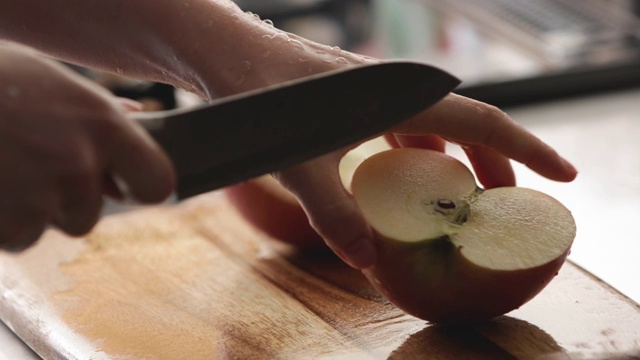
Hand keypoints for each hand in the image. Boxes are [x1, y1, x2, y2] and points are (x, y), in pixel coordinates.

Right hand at [0, 44, 174, 250]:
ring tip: (0, 169)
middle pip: (89, 217)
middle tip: (29, 168)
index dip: (142, 188)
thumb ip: (99, 108)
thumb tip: (135, 116)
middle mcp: (79, 165)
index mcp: (104, 127)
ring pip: (43, 230)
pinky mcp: (4, 221)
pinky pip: (9, 239)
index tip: (127, 187)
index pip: (158, 183)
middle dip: (63, 204)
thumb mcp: (54, 81)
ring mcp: (39, 196)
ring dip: (22, 213)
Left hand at [274, 93, 577, 269]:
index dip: (527, 149)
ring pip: (436, 127)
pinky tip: (407, 180)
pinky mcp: (359, 99)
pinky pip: (404, 128)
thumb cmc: (264, 100)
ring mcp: (379, 93)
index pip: (482, 121)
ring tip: (464, 199)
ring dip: (456, 161)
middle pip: (467, 125)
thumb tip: (367, 261)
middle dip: (495, 164)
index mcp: (402, 97)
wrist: (231, 57)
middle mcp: (399, 90)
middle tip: (509, 205)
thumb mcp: (299, 163)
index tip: (563, 173)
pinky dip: (417, 155)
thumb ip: (333, 212)